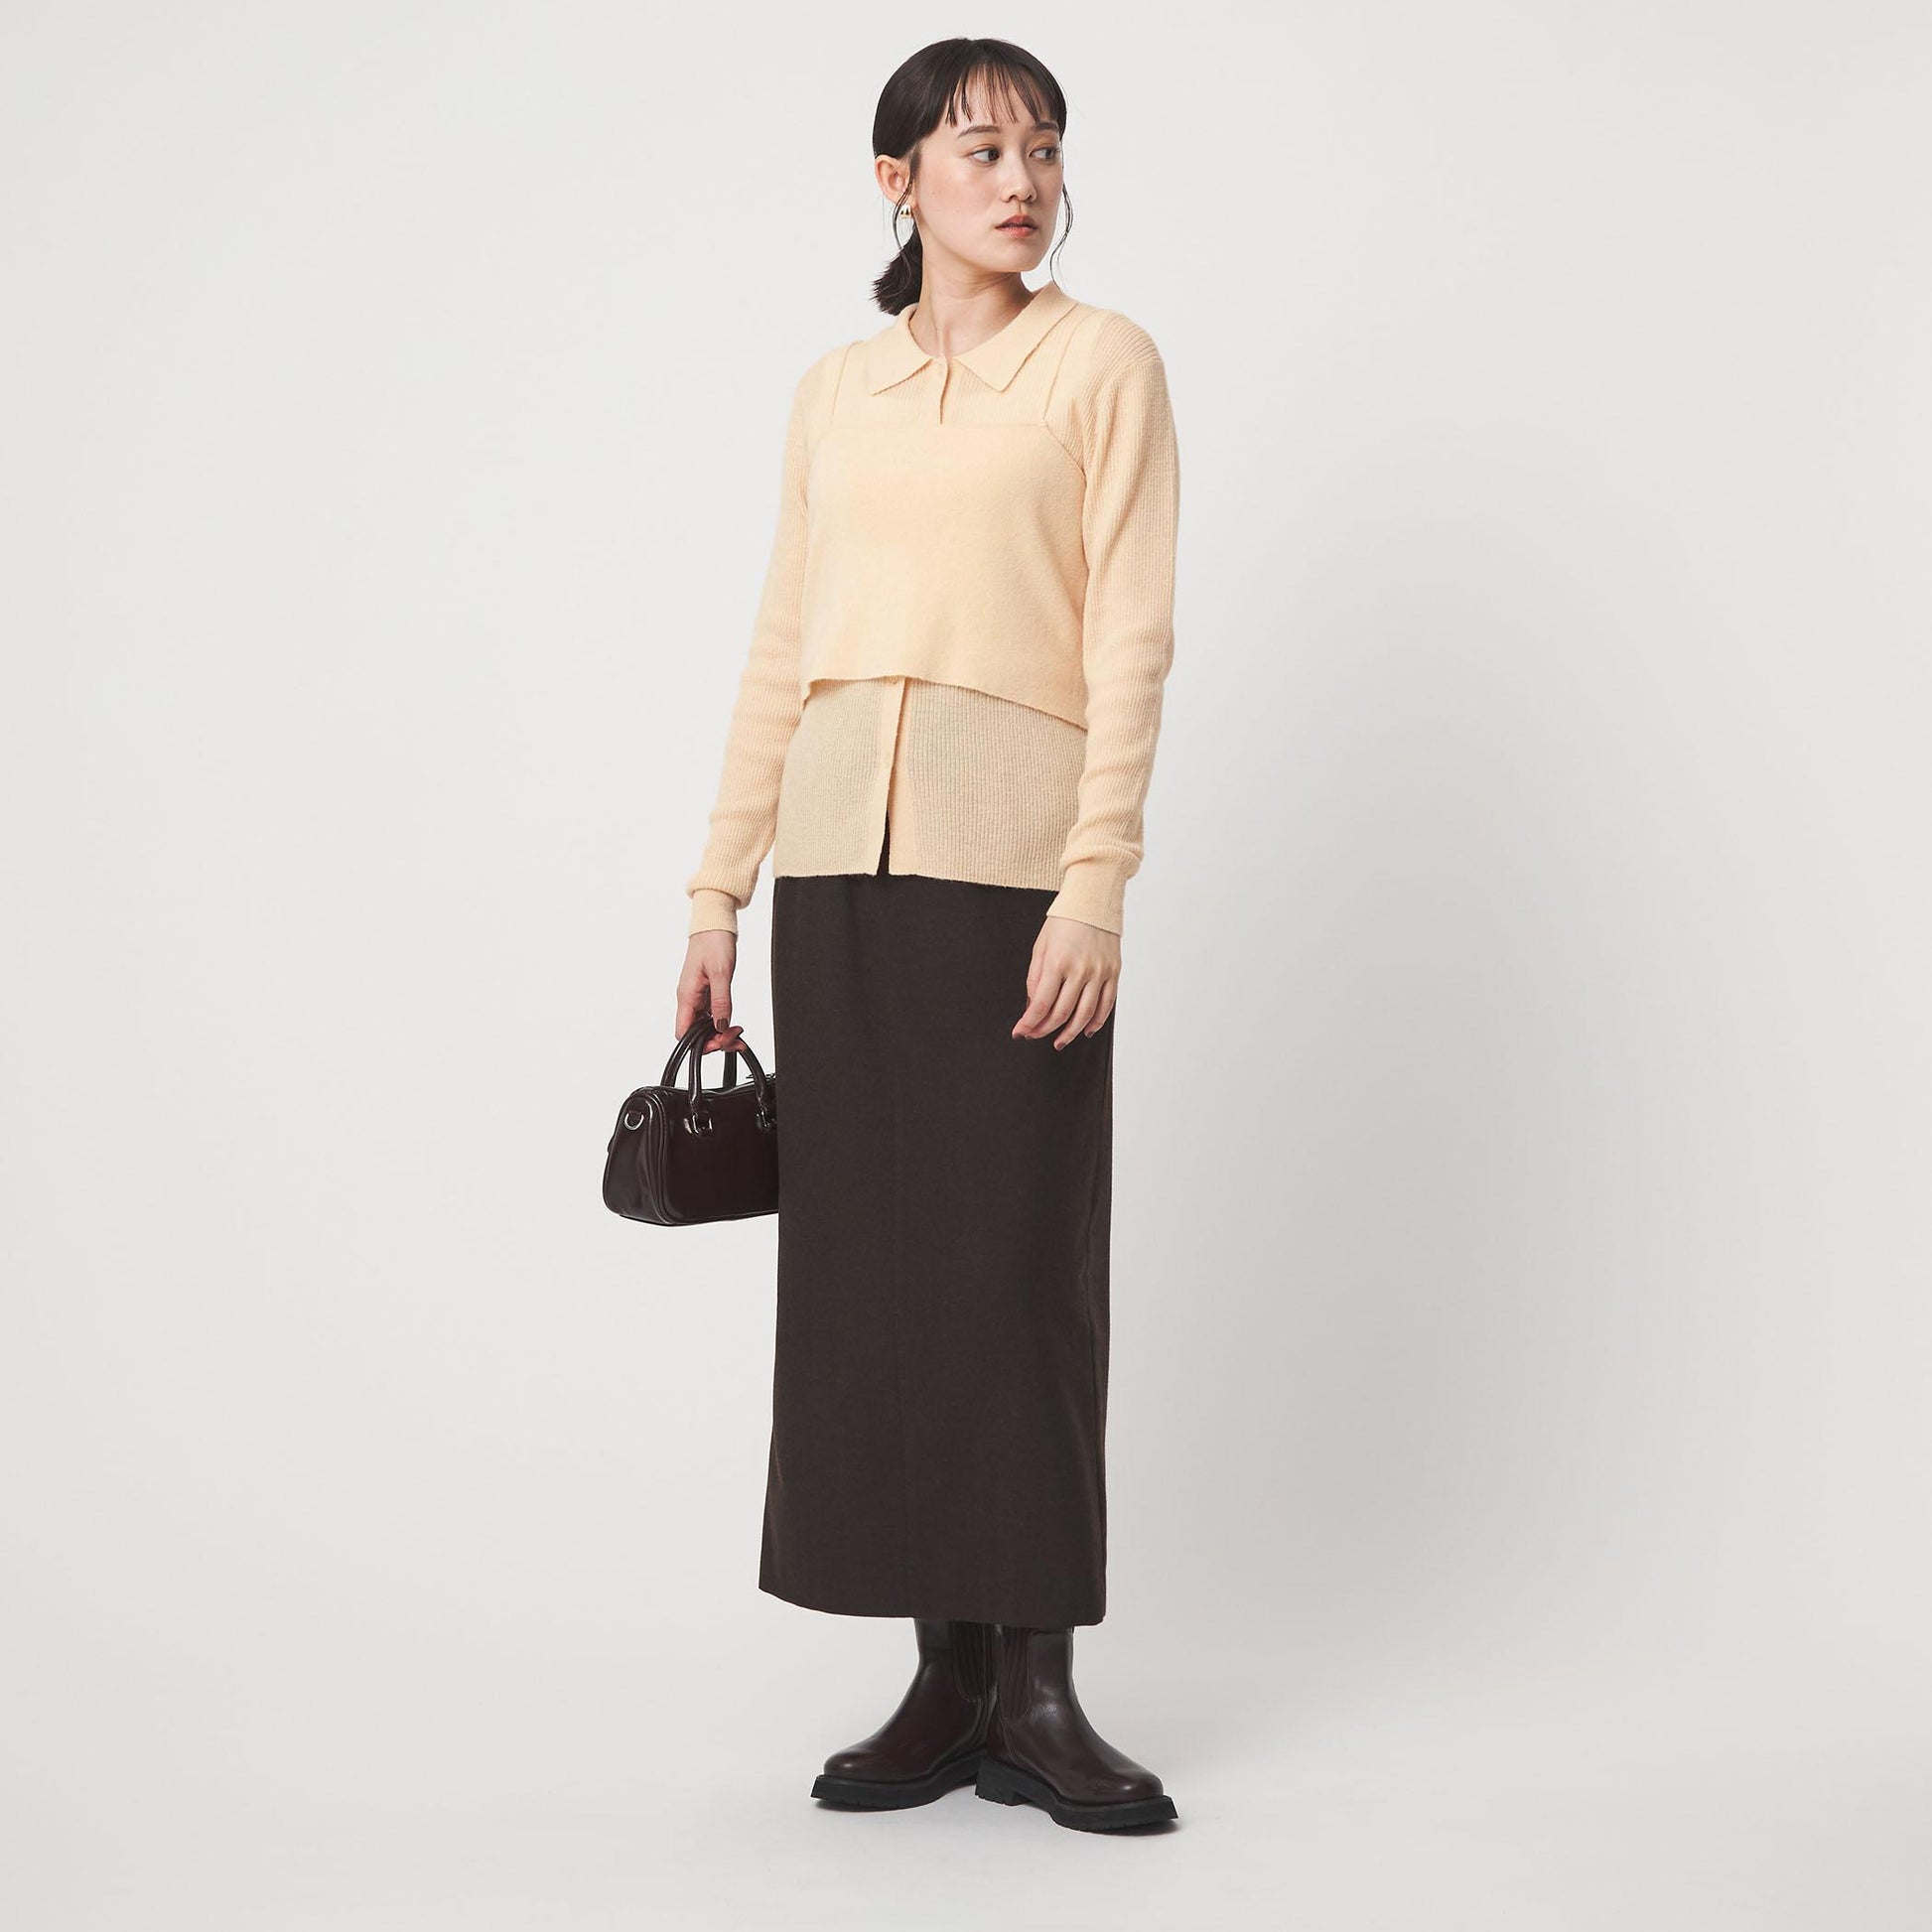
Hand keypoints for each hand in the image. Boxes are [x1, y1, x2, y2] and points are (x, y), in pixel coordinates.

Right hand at [677, 931, 744, 1053]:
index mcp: (686, 995)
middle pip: (695, 1032)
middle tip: (735, 1039)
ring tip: (738, 1033)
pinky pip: (710, 1014)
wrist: (714, 924)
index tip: (720, 1042)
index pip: (684, 1032)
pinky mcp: (705, 992)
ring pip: (703, 1025)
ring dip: (719, 1032)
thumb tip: (721, 1025)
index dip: (700, 1044)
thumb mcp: (721, 972)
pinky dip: (721, 1021)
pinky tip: (732, 1023)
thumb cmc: (713, 942)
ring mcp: (696, 995)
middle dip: (714, 1040)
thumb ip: (721, 1001)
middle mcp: (688, 998)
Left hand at [1012, 915, 1118, 1048]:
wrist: (1093, 902)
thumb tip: (1033, 1007)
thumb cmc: (1063, 922)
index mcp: (1057, 962)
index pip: (1041, 1004)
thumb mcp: (1040, 947)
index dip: (1029, 1023)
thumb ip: (1035, 978)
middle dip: (1044, 1030)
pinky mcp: (1114, 972)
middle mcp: (1080, 969)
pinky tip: (1085, 1030)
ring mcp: (1100, 972)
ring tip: (1059, 1041)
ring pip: (1085, 1014)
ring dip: (1070, 1033)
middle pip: (1062, 1013)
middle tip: (1036, 1036)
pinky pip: (1106, 1005)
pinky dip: (1096, 1022)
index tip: (1020, 1032)